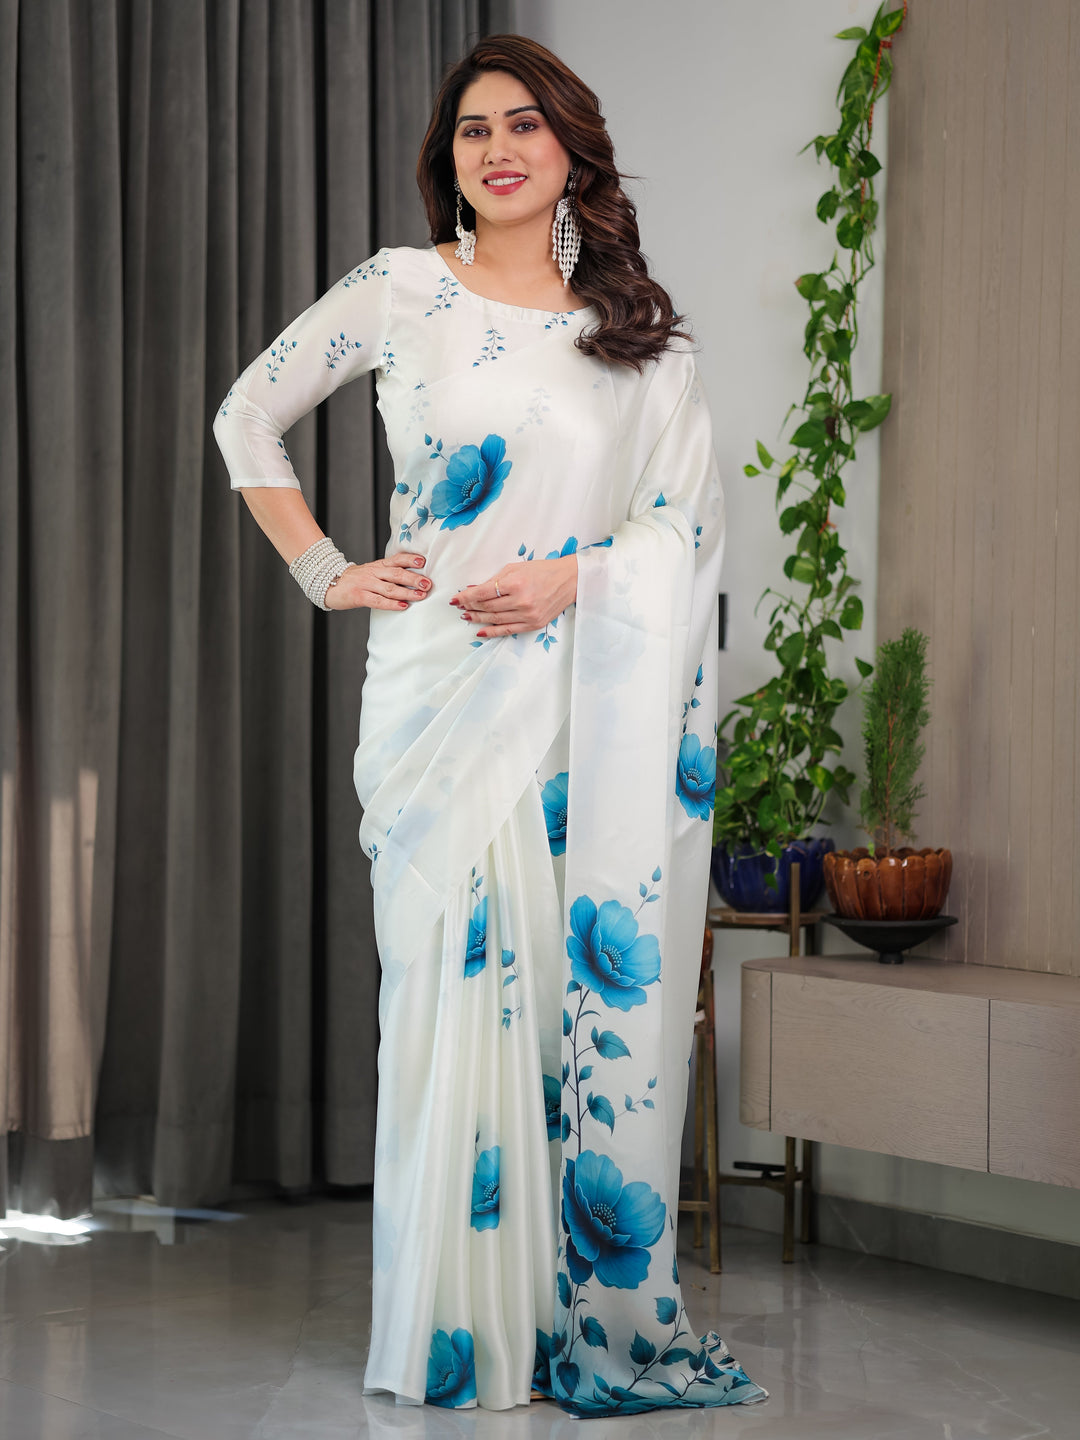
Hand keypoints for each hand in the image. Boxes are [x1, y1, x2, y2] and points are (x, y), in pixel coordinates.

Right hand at [324, 551, 430, 610]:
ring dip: (407, 592)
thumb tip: (414, 578)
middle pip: (396, 574)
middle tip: (428, 583)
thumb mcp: (372, 571)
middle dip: (414, 578)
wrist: (330, 583)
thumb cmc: (356, 580)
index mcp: (378, 565)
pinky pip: (378, 601)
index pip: (396, 559)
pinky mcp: (359, 596)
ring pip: (390, 588)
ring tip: (421, 595)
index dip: (410, 559)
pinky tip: (403, 606)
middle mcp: (373, 572)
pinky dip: (392, 604)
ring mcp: (366, 584)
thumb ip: (389, 573)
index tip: (423, 561)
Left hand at [451, 556, 577, 636]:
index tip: (455, 599)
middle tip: (460, 607)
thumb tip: (472, 590)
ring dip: (478, 619)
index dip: (466, 597)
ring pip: (495, 620)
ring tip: (467, 616)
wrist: (569, 580)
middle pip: (487, 608)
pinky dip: (492, 632)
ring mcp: (528, 615)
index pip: (483, 593)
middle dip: (470, 607)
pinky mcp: (534, 624)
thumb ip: (493, 580)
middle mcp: (521, 601)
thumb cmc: (542, 570)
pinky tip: (480, 631)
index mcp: (515, 583)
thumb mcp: (515, 568)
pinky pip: (508, 630)